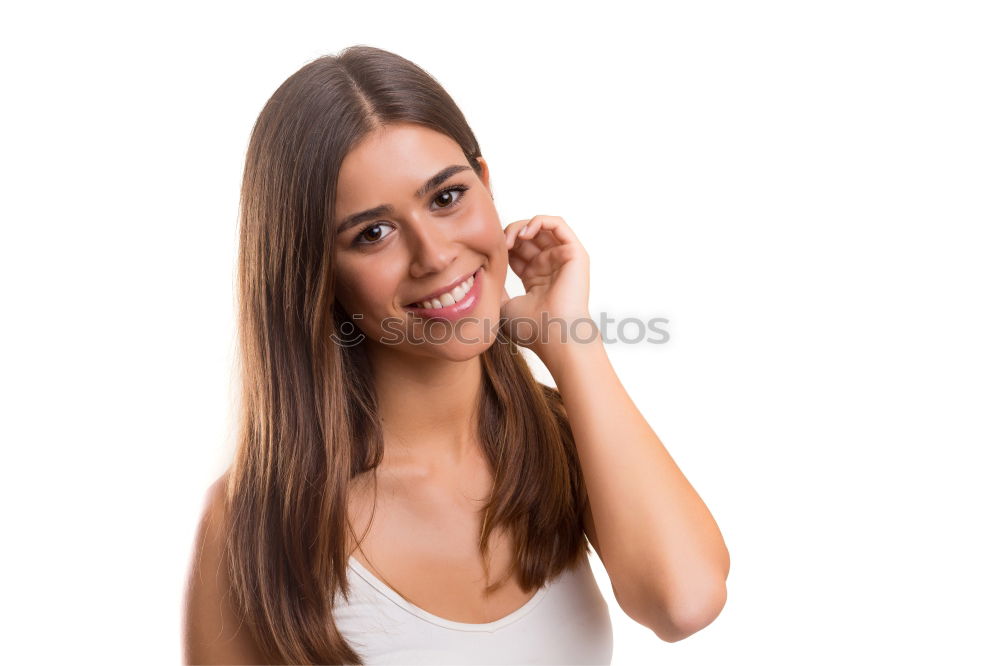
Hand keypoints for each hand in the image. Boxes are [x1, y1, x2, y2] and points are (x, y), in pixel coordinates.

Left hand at [500, 215, 593, 359]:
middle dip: (509, 235)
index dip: (502, 246)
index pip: (517, 252)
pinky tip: (524, 234)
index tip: (488, 253)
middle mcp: (550, 267)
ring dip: (521, 226)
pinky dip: (539, 221)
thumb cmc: (532, 329)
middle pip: (527, 238)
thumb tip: (481, 272)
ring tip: (510, 239)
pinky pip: (558, 223)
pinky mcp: (574, 253)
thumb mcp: (503, 306)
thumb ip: (495, 287)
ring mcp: (563, 259)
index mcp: (536, 280)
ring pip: (540, 227)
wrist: (554, 336)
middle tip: (498, 244)